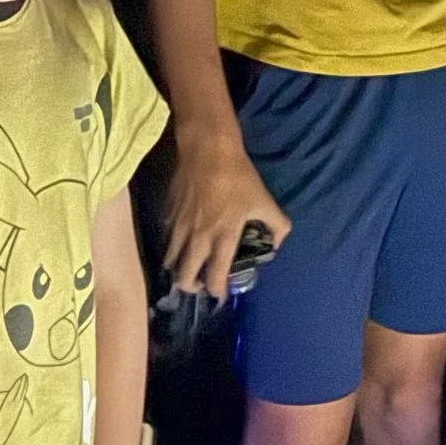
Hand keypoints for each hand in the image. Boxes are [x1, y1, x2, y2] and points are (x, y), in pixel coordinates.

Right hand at [163, 126, 291, 300]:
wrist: (207, 149)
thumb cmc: (237, 176)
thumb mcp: (264, 201)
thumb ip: (277, 225)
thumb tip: (278, 243)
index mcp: (222, 238)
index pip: (214, 277)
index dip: (217, 291)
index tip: (221, 295)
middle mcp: (197, 238)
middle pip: (183, 277)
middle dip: (192, 287)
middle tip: (201, 284)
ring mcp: (179, 226)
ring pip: (171, 260)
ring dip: (179, 269)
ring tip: (190, 267)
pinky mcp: (169, 213)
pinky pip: (167, 238)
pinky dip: (173, 246)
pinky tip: (182, 241)